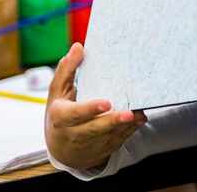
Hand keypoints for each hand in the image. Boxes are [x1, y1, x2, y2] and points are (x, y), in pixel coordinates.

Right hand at [44, 43, 145, 169]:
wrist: (61, 149)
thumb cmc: (60, 114)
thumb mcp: (57, 92)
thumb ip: (66, 69)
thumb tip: (78, 47)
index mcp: (61, 117)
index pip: (74, 115)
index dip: (89, 109)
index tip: (106, 103)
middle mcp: (74, 134)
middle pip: (94, 129)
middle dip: (112, 122)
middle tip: (129, 113)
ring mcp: (89, 144)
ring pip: (109, 137)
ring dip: (126, 127)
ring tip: (139, 115)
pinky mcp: (102, 150)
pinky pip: (118, 141)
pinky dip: (129, 131)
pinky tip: (139, 120)